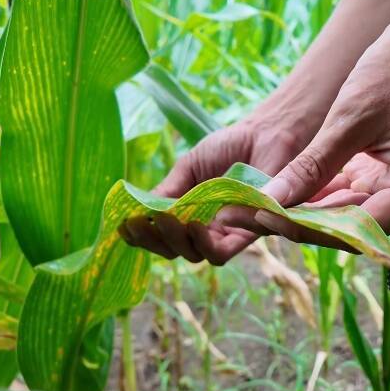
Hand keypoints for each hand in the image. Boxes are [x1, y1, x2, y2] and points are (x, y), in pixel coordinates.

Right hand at [119, 112, 305, 264]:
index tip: (123, 226)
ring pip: (195, 255)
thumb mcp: (189, 168)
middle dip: (153, 239)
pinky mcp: (249, 233)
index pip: (162, 236)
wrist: (265, 135)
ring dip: (175, 241)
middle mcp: (208, 228)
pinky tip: (193, 225)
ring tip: (166, 219)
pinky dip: (204, 245)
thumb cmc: (230, 147)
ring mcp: (227, 233)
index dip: (141, 236)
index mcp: (190, 213)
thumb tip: (138, 210)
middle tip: (141, 221)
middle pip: (175, 250)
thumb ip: (168, 190)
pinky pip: (222, 252)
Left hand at [253, 16, 389, 246]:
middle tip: (254, 214)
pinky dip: (316, 197)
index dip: (312, 228)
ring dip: (306, 213)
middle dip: (304, 223)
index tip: (267, 218)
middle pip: (353, 228)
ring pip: (345, 217)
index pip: (361, 226)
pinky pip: (346, 198)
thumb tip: (271, 201)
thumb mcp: (348, 119)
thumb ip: (312, 165)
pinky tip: (281, 194)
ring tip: (260, 207)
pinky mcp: (384, 179)